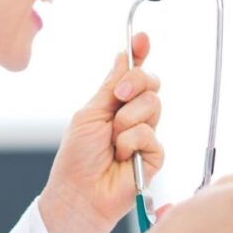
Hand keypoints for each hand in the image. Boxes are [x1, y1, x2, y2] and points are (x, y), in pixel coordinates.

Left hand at [39, 33, 163, 232]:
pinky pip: (151, 134)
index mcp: (115, 103)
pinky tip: (122, 157)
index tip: (142, 38)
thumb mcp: (90, 113)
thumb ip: (111, 85)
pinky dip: (132, 143)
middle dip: (134, 84)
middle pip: (150, 83)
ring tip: (112, 141)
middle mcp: (133, 115)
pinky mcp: (155, 154)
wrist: (80, 194)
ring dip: (127, 121)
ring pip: (152, 105)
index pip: (133, 73)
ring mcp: (145, 134)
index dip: (140, 53)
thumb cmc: (77, 158)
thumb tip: (122, 56)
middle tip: (117, 99)